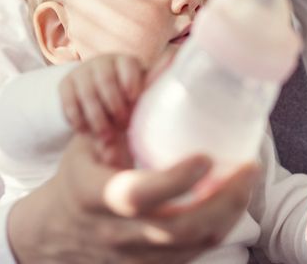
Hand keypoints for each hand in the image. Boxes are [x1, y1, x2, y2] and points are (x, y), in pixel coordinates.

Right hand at [7, 134, 259, 262]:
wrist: (56, 232)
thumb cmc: (80, 175)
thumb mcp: (88, 141)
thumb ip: (126, 111)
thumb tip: (168, 61)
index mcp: (97, 195)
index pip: (138, 194)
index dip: (175, 180)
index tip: (206, 157)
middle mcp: (116, 231)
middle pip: (178, 228)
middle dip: (223, 200)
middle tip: (249, 168)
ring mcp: (135, 255)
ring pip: (192, 245)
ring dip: (229, 213)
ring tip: (247, 180)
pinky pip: (194, 254)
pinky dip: (220, 228)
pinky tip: (233, 202)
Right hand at [59, 54, 144, 139]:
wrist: (98, 96)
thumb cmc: (126, 99)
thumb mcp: (138, 98)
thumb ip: (141, 103)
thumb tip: (145, 117)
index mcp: (124, 61)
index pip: (128, 65)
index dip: (132, 83)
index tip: (134, 101)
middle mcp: (102, 62)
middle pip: (106, 81)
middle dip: (115, 107)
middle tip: (123, 127)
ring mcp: (81, 71)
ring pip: (88, 93)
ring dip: (97, 118)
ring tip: (106, 136)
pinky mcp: (65, 84)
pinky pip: (69, 102)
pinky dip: (78, 119)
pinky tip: (85, 131)